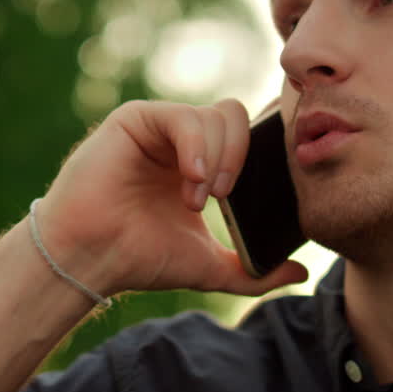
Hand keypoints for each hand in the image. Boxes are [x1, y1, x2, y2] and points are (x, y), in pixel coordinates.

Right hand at [38, 99, 307, 296]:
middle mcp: (180, 141)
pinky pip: (183, 116)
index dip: (261, 154)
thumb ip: (254, 271)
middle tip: (223, 200)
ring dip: (217, 160)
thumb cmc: (139, 259)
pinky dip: (196, 147)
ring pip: (216, 116)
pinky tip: (190, 180)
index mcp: (199, 164)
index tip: (260, 192)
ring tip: (196, 199)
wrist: (92, 258)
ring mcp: (158, 127)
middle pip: (236, 119)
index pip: (245, 136)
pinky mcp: (135, 119)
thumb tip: (301, 274)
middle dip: (240, 158)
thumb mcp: (209, 267)